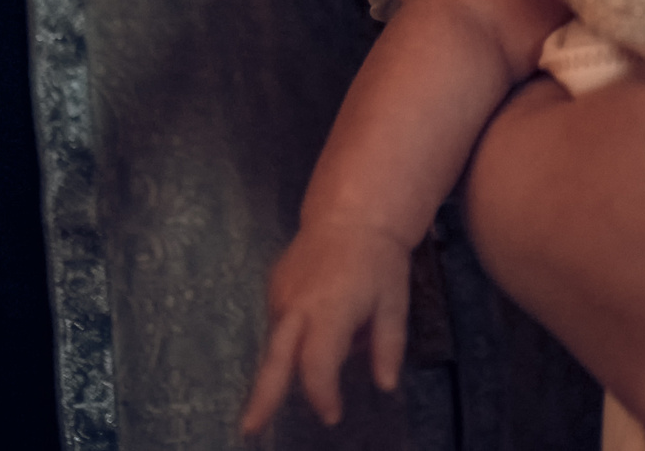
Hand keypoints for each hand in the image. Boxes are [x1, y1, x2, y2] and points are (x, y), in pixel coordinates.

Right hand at [240, 219, 412, 433]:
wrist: (350, 214)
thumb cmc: (380, 261)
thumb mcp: (394, 302)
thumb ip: (388, 346)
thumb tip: (385, 386)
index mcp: (330, 309)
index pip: (318, 363)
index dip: (322, 393)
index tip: (332, 415)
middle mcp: (296, 305)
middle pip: (275, 359)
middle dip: (262, 397)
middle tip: (250, 430)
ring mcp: (279, 295)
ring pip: (278, 344)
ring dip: (290, 366)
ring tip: (329, 355)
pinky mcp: (273, 288)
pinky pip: (281, 326)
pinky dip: (295, 339)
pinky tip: (323, 325)